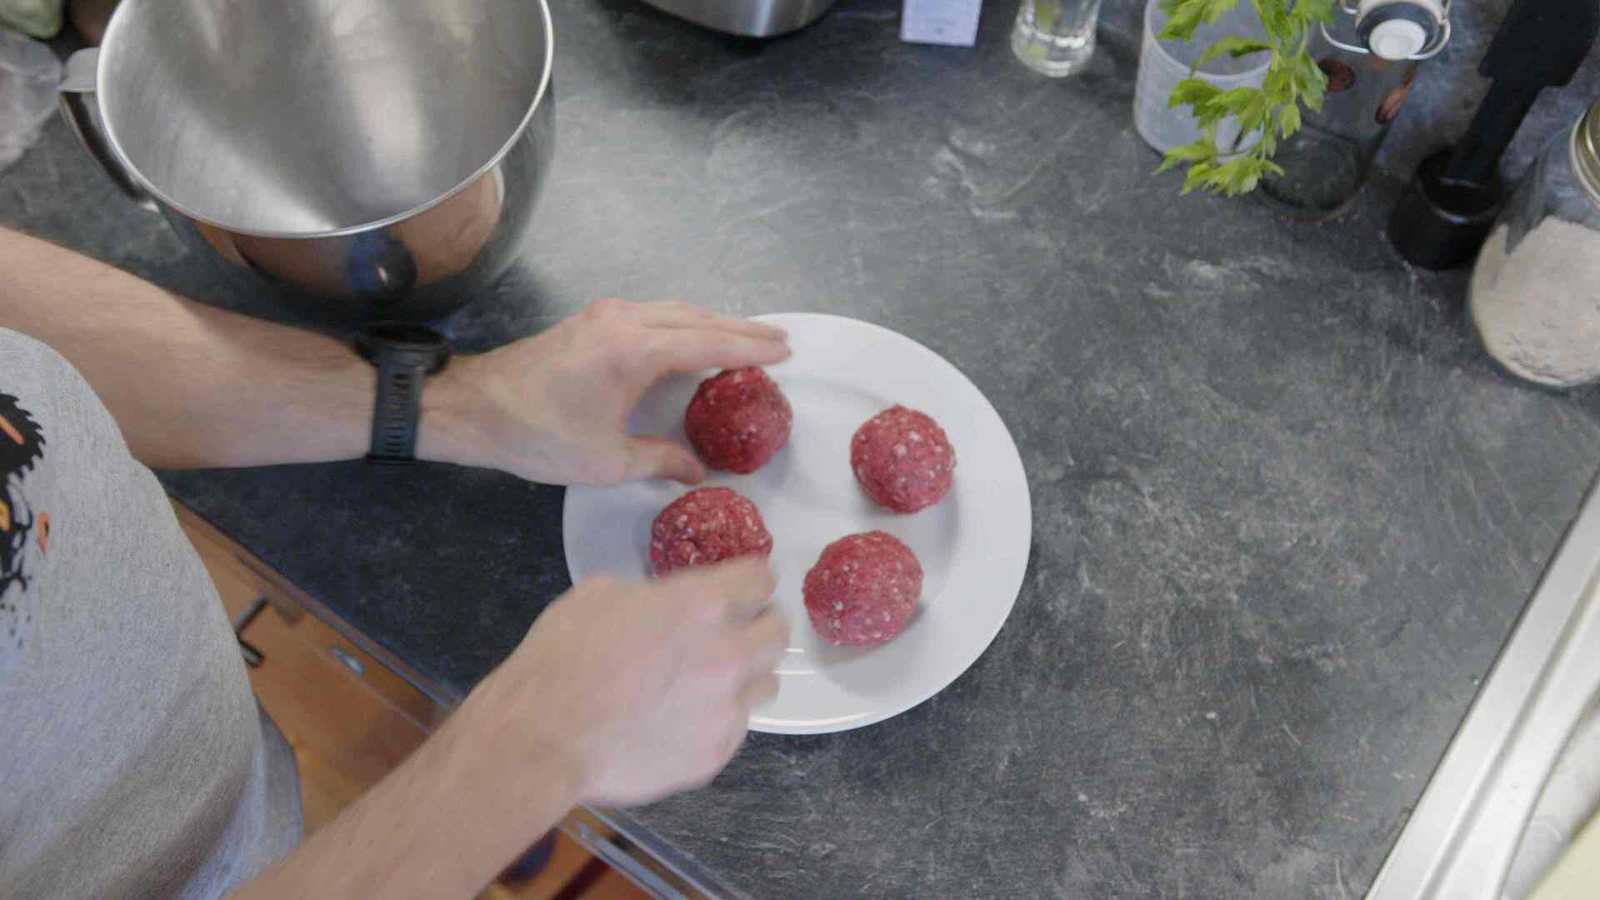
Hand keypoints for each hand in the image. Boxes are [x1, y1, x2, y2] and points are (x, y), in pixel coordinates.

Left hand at [427, 299, 788, 484]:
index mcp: (635, 351)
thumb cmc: (538, 436)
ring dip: (716, 323)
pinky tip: (697, 338)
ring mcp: (607, 315)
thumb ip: (660, 461)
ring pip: (677, 311)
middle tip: (781, 341)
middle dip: (742, 329)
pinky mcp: (594, 320)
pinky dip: (687, 323)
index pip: (709, 344)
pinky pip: (656, 313)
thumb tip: (698, 471)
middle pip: (699, 318)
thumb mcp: (607, 461)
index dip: (750, 349)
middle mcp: (625, 322)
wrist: (474, 408)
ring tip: (749, 338)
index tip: (785, 352)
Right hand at [466, 559, 786, 806]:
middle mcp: (728, 655)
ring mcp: (726, 710)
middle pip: (778, 632)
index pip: (759, 579)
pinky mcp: (715, 754)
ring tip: (716, 678)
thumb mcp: (599, 595)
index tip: (748, 582)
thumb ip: (649, 595)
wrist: (545, 738)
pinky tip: (688, 718)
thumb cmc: (563, 658)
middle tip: (743, 627)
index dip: (752, 578)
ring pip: (767, 683)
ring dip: (748, 674)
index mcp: (701, 605)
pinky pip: (736, 728)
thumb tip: (660, 603)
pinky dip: (719, 717)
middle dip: (762, 623)